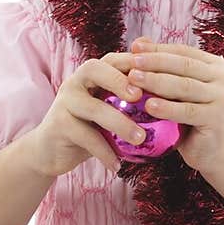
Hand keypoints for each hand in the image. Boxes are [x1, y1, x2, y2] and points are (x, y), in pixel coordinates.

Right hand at [29, 49, 149, 176]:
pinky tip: (117, 166)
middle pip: (95, 69)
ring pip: (93, 107)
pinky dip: (104, 152)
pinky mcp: (58, 125)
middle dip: (119, 80)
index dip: (133, 61)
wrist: (49, 151)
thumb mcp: (108, 112)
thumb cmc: (87, 129)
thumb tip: (173, 102)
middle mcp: (75, 82)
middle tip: (141, 97)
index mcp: (90, 75)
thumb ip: (130, 103)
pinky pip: (85, 137)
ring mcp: (64, 102)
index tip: (156, 73)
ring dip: (119, 123)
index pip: (113, 59)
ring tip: (140, 139)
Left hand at [126, 35, 223, 173]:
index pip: (183, 52)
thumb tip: (138, 42)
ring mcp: (223, 97)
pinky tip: (149, 106)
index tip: (134, 48)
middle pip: (184, 66)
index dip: (158, 49)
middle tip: (131, 62)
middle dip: (155, 62)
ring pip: (185, 86)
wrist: (213, 152)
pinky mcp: (218, 118)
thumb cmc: (190, 119)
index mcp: (215, 65)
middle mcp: (223, 77)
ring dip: (157, 81)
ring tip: (134, 79)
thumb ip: (163, 68)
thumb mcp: (177, 92)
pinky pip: (187, 110)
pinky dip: (167, 108)